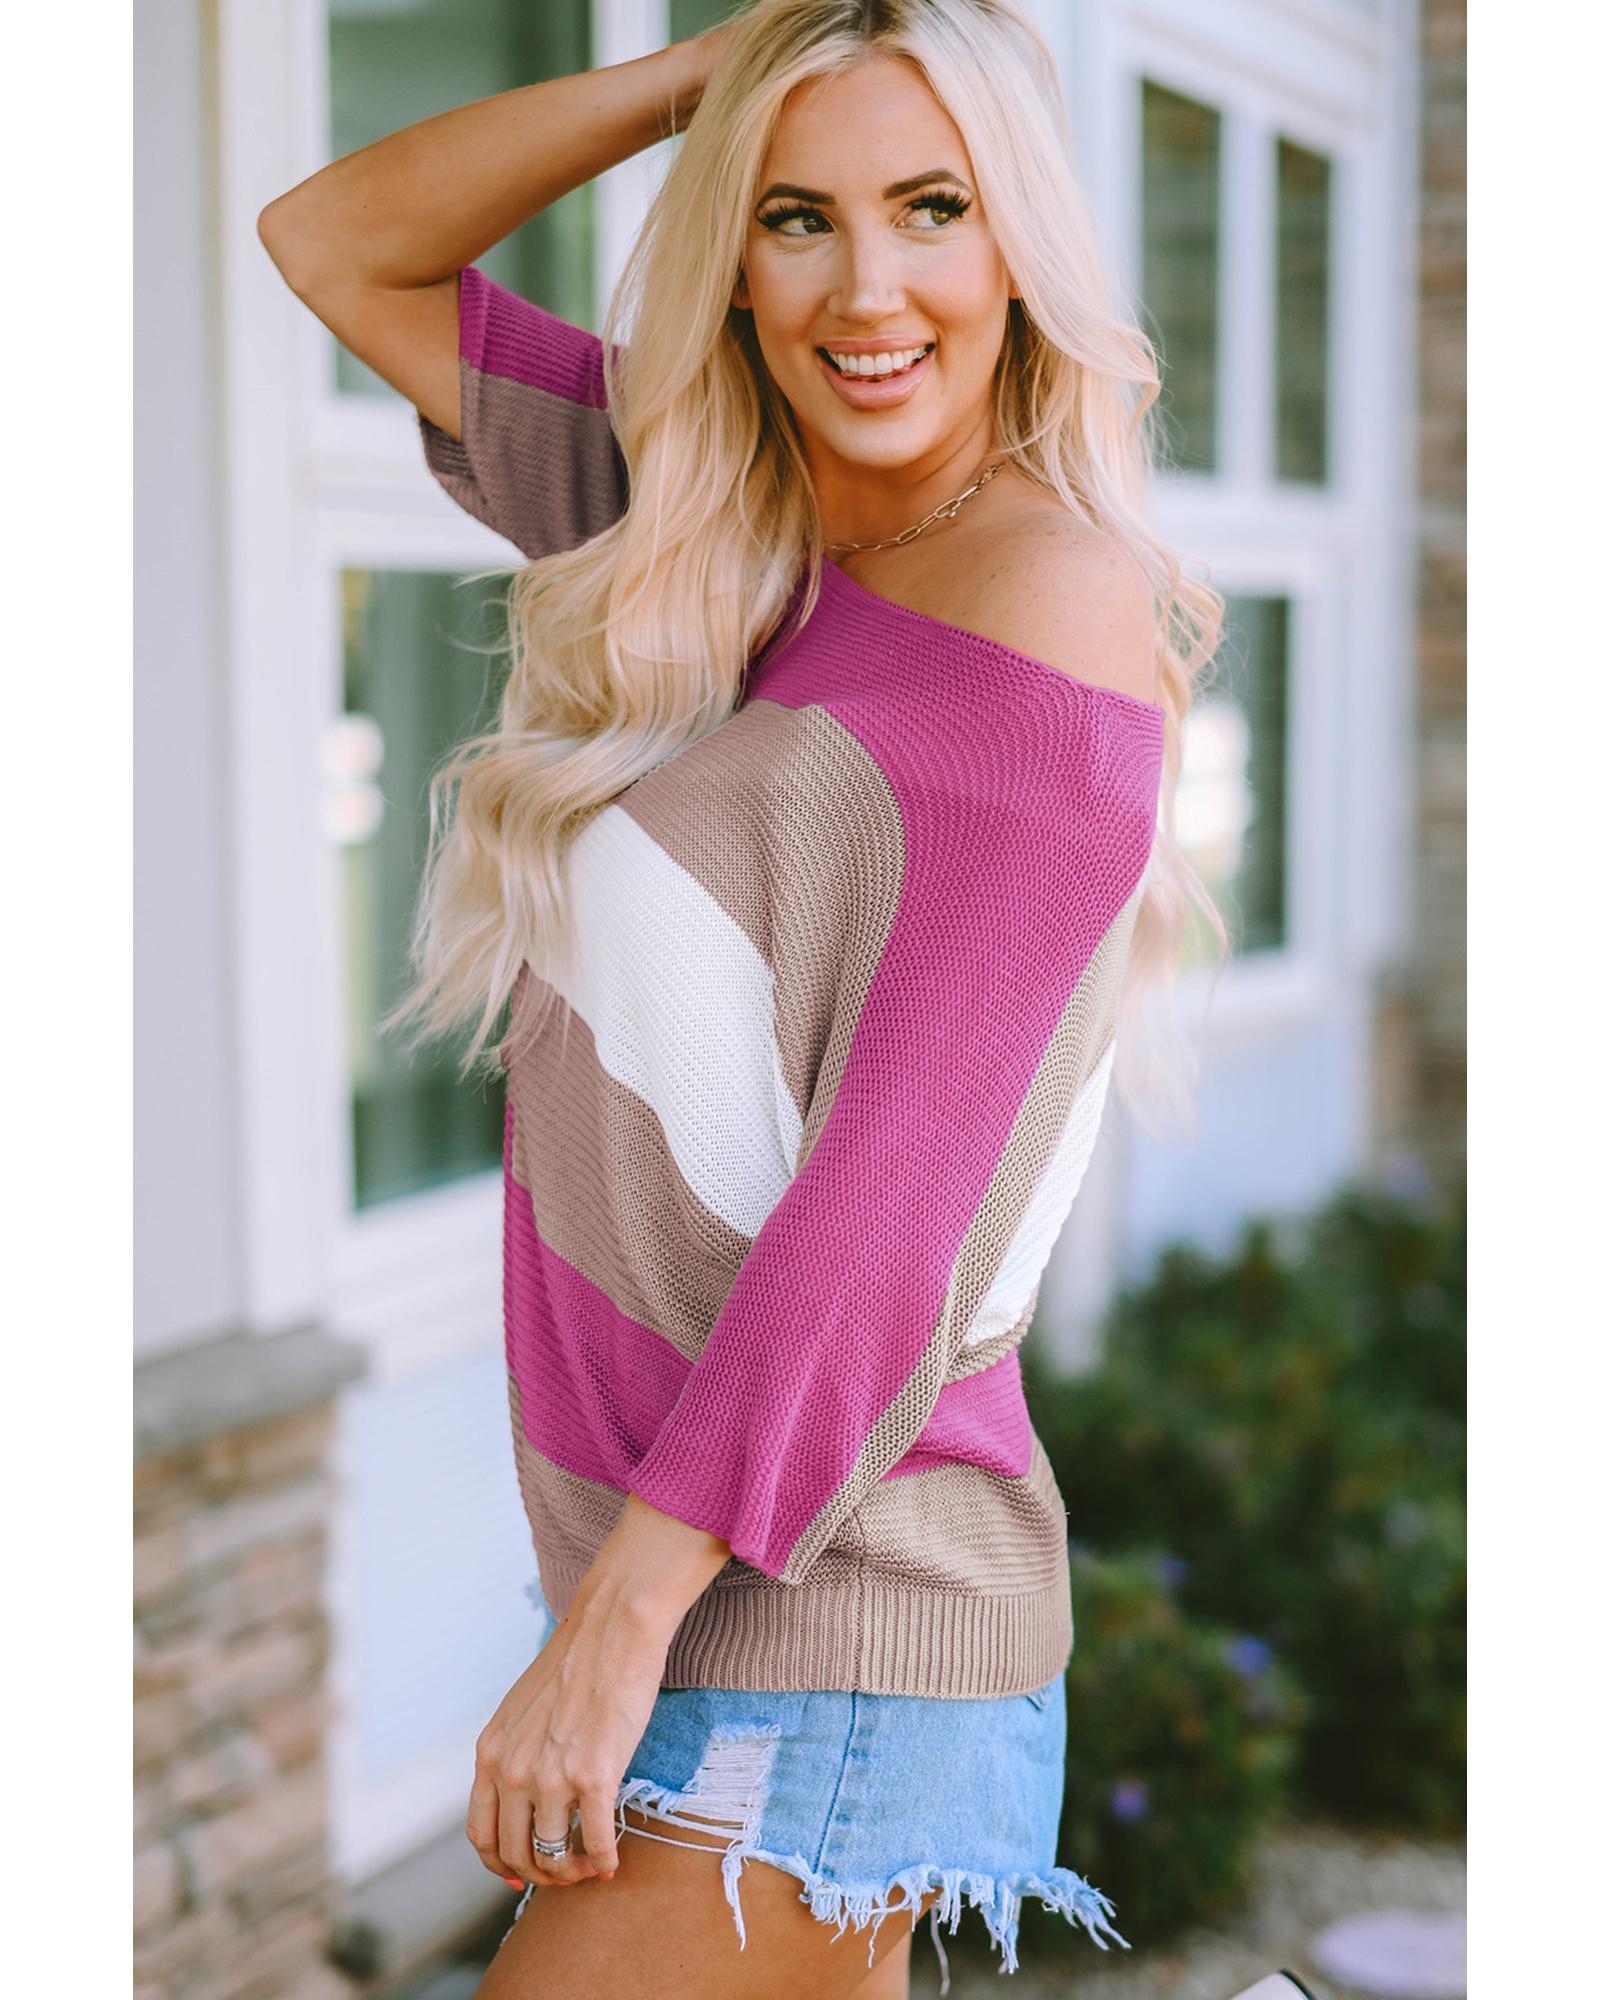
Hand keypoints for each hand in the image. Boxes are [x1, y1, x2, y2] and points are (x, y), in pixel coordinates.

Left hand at [466, 1585, 667, 1890]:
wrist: (612, 1627)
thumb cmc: (576, 1661)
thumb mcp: (522, 1710)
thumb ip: (516, 1753)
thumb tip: (528, 1796)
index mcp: (491, 1753)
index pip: (481, 1834)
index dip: (500, 1864)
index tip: (522, 1874)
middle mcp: (513, 1771)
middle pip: (515, 1853)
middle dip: (541, 1873)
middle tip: (567, 1870)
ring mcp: (552, 1777)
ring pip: (553, 1856)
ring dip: (573, 1871)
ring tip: (592, 1864)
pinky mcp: (595, 1777)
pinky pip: (596, 1842)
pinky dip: (605, 1859)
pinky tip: (614, 1858)